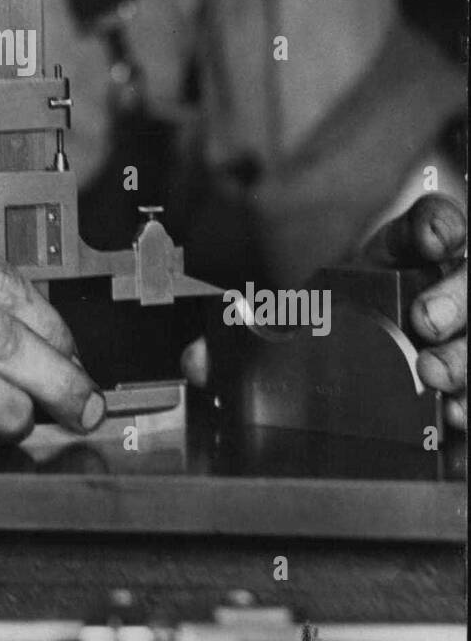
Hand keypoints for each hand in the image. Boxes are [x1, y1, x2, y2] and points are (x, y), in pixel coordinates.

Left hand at [180, 194, 466, 432]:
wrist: (362, 395)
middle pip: (463, 279)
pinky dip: (468, 402)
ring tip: (436, 372)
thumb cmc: (332, 337)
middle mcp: (436, 291)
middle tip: (426, 318)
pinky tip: (455, 414)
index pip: (427, 227)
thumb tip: (196, 361)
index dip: (436, 227)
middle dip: (455, 295)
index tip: (433, 239)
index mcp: (395, 262)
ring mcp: (457, 333)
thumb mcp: (291, 325)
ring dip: (465, 351)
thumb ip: (244, 338)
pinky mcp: (460, 377)